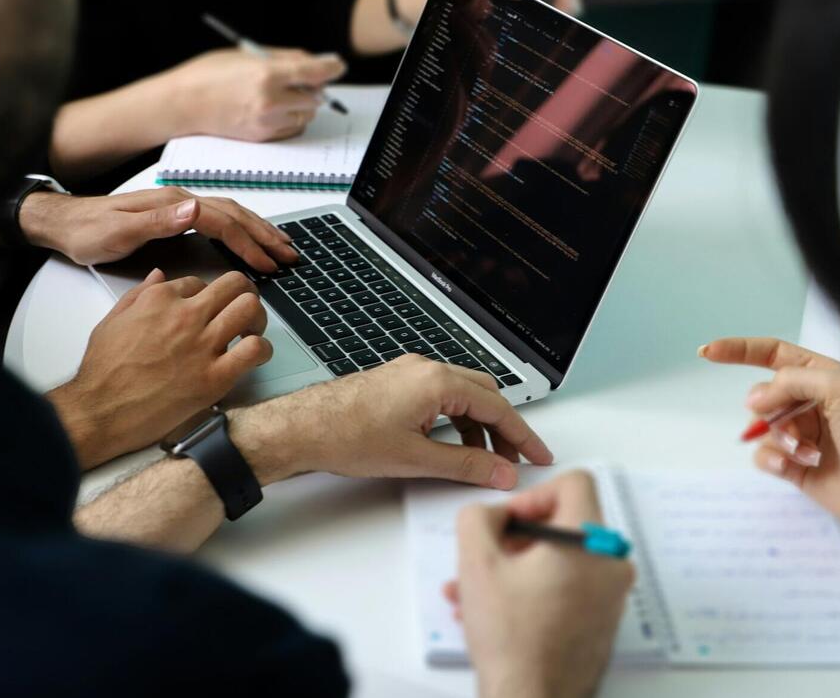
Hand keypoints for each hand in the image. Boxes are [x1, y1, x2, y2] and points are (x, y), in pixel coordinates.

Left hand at [20, 187, 297, 271]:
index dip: (247, 242)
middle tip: (290, 255)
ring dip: (258, 230)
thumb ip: (157, 222)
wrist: (64, 222)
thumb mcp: (118, 232)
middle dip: (264, 234)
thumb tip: (195, 209)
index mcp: (172, 205)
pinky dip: (241, 230)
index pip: (222, 221)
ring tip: (281, 247)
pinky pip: (219, 221)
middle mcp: (180, 201)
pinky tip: (248, 241)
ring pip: (230, 215)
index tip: (266, 263)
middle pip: (234, 214)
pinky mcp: (176, 217)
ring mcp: (179, 207)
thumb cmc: (88, 231)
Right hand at [48, 270, 270, 468]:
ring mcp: (202, 345)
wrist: (100, 411)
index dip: (206, 297)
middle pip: (234, 285)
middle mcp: (185, 315)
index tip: (206, 312)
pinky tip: (254, 356)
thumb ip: (137, 295)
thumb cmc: (102, 371)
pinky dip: (262, 350)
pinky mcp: (215, 377)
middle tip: (242, 311)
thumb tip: (158, 275)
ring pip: (250, 309)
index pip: (200, 282)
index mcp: (159, 299)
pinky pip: (255, 350)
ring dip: (256, 318)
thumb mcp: (111, 321)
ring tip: (250, 332)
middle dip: (243, 294)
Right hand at [170, 48, 346, 141]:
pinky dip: (290, 119)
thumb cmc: (209, 74)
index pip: (315, 73)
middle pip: (316, 97)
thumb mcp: (247, 55)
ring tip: (281, 94)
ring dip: (302, 105)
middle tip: (299, 79)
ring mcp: (266, 123)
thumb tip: (313, 61)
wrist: (183, 104)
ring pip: (305, 116)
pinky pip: (291, 130)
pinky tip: (272, 109)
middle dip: (313, 87)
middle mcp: (270, 101)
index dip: (332, 67)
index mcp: (267, 75)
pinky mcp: (262, 138)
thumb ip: (284, 58)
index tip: (337, 65)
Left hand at [228, 355, 552, 487]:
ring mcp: (408, 373)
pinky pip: (438, 396)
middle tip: (514, 459)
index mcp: (436, 381)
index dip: (522, 435)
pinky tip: (450, 444)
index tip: (538, 455)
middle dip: (503, 427)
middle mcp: (425, 369)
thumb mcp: (415, 459)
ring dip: (477, 425)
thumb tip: (500, 470)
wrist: (301, 428)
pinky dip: (454, 419)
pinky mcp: (395, 383)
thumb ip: (465, 464)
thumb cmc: (346, 436)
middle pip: (484, 394)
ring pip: (461, 394)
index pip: (497, 407)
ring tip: (482, 459)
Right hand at [446, 472, 632, 697]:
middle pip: (565, 522)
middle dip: (517, 535)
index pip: (574, 483)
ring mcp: (610, 597)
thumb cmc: (512, 639)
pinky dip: (533, 588)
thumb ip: (477, 517)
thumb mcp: (477, 562)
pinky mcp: (601, 620)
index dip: (533, 494)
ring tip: (475, 588)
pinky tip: (495, 609)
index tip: (509, 521)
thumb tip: (491, 514)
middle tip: (489, 554)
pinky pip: (568, 586)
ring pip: (561, 558)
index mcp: (590, 543)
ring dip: (516, 565)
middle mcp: (611, 566)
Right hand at [700, 337, 839, 536]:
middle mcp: (808, 403)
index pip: (771, 354)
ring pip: (759, 428)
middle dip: (769, 410)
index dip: (738, 351)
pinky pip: (761, 456)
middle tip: (792, 424)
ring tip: (806, 452)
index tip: (707, 352)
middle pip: (761, 395)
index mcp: (821, 376)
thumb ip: (793, 379)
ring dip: (778, 438)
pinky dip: (772, 460)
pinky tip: (792, 467)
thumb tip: (756, 399)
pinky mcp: (793, 464)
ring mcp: (800, 434)